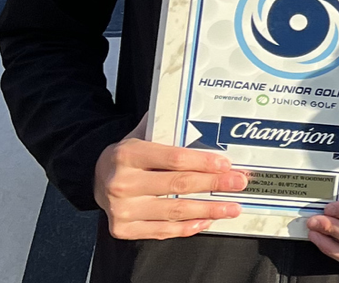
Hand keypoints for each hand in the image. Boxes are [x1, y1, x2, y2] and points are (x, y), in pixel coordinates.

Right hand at [94, 114, 246, 239]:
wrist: (95, 178)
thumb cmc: (127, 154)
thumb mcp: (140, 134)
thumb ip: (165, 126)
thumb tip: (199, 114)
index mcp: (128, 153)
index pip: (174, 158)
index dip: (203, 162)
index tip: (226, 165)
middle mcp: (123, 182)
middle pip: (179, 185)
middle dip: (214, 184)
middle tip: (239, 183)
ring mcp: (122, 209)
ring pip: (175, 211)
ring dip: (209, 210)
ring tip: (231, 207)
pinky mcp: (123, 230)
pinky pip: (163, 231)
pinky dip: (188, 227)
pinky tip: (207, 220)